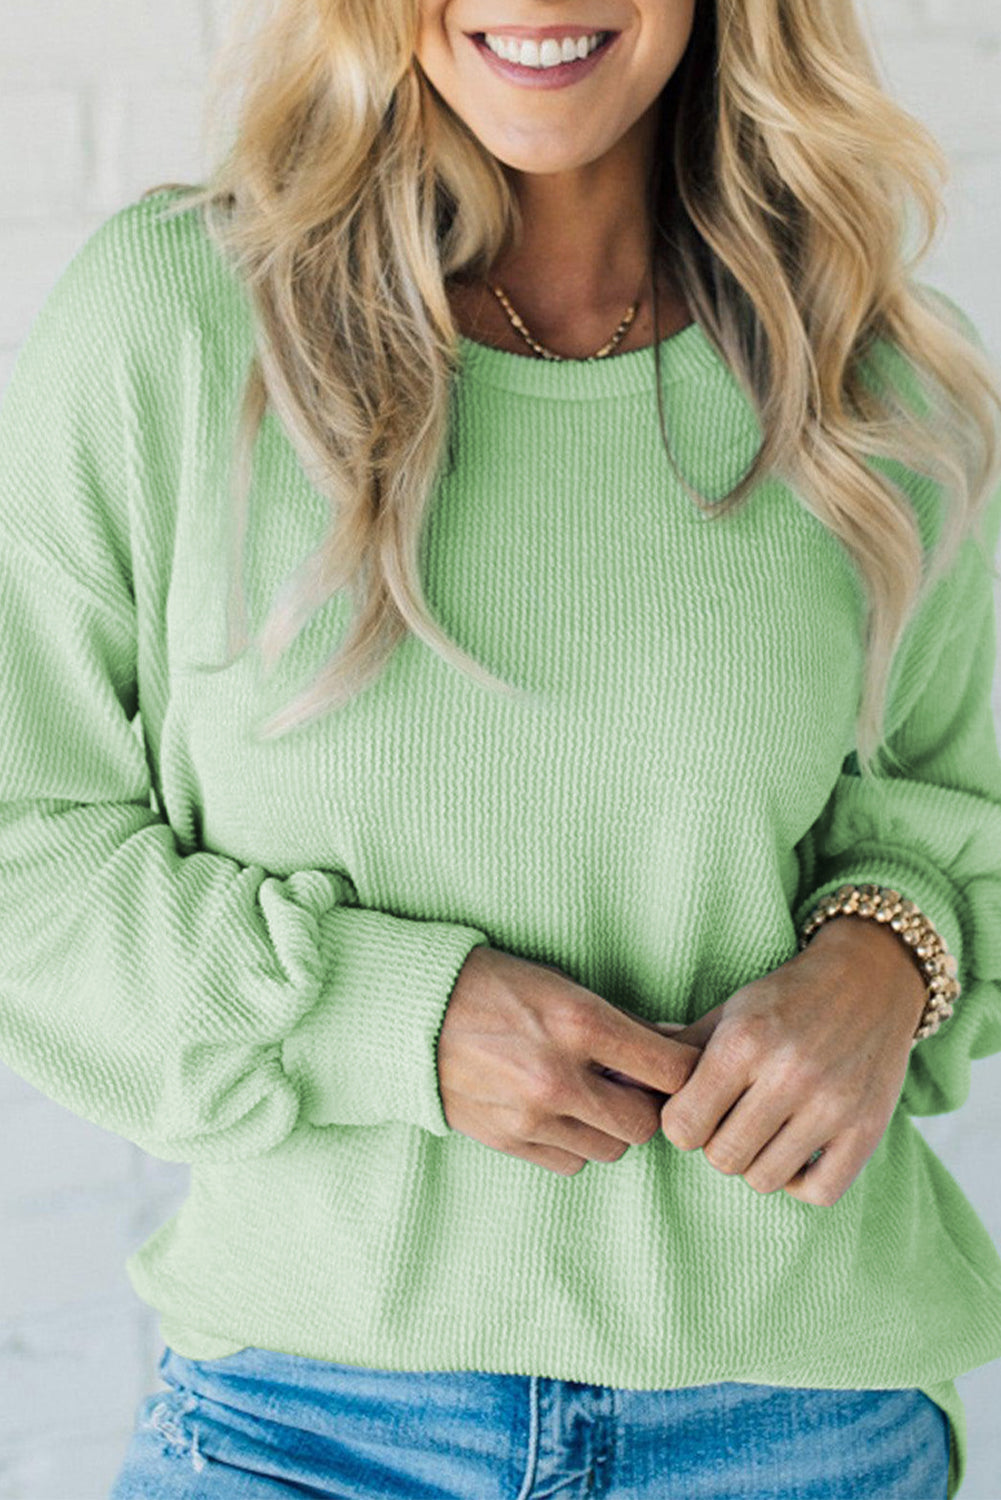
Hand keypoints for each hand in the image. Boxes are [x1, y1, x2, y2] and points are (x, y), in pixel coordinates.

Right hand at [437, 948, 700, 1176]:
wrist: (408, 1011)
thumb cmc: (491, 985)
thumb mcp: (560, 985)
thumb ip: (621, 1021)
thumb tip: (679, 1044)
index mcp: (578, 1022)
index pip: (669, 1069)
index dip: (686, 1072)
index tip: (682, 1069)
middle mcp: (559, 1075)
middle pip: (644, 1124)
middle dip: (646, 1107)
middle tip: (633, 1086)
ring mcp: (531, 1115)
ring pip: (610, 1149)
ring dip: (610, 1128)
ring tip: (591, 1096)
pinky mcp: (507, 1140)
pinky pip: (570, 1162)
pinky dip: (575, 1144)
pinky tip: (559, 1114)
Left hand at [654, 919, 927, 1205]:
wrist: (871, 979)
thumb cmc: (786, 998)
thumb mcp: (728, 1012)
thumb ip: (677, 1053)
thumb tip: (622, 1087)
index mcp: (744, 1041)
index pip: (682, 1126)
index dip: (682, 1124)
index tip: (697, 1108)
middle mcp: (789, 1074)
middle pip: (722, 1159)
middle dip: (718, 1143)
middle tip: (734, 1117)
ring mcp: (833, 1105)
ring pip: (765, 1179)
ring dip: (758, 1161)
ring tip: (767, 1128)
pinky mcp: (868, 1128)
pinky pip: (819, 1192)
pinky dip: (802, 1182)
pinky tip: (798, 1148)